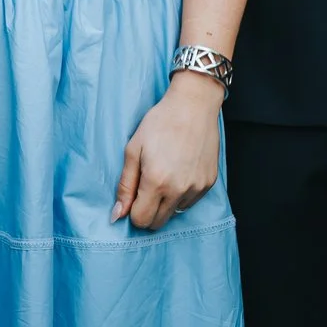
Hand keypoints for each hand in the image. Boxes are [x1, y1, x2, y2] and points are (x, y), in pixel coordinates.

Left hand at [113, 71, 222, 229]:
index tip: (134, 196)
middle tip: (147, 187)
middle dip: (148, 211)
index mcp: (156, 182)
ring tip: (166, 174)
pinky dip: (182, 194)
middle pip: (158, 222)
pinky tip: (180, 171)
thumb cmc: (160, 122)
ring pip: (175, 213)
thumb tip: (117, 215)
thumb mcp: (133, 150)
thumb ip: (125, 185)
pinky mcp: (209, 182)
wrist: (193, 104)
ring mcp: (196, 187)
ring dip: (166, 202)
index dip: (133, 211)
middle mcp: (178, 189)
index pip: (141, 220)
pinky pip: (191, 201)